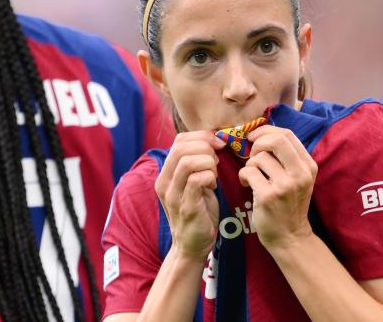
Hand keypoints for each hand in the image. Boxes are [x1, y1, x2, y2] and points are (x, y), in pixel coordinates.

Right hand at [154, 130, 223, 259]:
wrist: (192, 245)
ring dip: (208, 163)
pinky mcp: (186, 207)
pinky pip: (197, 180)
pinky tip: (213, 186)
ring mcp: (173, 195)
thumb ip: (197, 164)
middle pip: (182, 147)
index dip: (201, 136)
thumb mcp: (194, 183)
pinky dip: (210, 177)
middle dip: (206, 147)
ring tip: (214, 174)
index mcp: (166, 173)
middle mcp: (164, 182)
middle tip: (217, 161)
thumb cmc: (198, 211)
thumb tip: (214, 140)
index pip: (179, 140)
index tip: (218, 144)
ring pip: (188, 161)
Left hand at [237, 126, 318, 251]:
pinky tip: (246, 184)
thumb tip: (263, 133)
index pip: (287, 134)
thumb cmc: (290, 205)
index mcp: (308, 166)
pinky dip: (243, 175)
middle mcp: (300, 174)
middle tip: (252, 155)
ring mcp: (285, 185)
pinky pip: (249, 172)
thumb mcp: (298, 179)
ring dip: (249, 164)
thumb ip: (287, 158)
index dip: (266, 130)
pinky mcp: (269, 196)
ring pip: (259, 157)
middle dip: (258, 143)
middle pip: (275, 140)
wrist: (290, 237)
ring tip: (252, 176)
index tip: (254, 137)